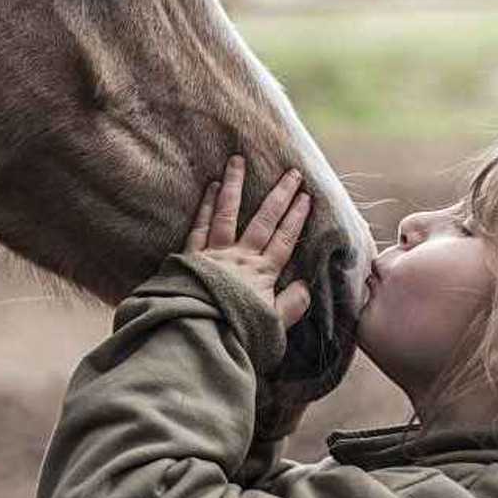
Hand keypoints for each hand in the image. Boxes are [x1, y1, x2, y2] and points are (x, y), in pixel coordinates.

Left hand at [183, 156, 312, 328]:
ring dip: (234, 185)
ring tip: (238, 160)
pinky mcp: (190, 256)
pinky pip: (200, 225)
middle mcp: (240, 258)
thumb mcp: (273, 327)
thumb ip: (292, 306)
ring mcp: (214, 254)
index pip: (284, 240)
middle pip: (263, 220)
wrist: (197, 337)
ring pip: (227, 213)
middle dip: (279, 195)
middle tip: (291, 172)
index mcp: (262, 275)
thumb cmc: (236, 337)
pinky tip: (210, 186)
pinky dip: (205, 205)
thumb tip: (306, 286)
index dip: (296, 218)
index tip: (306, 197)